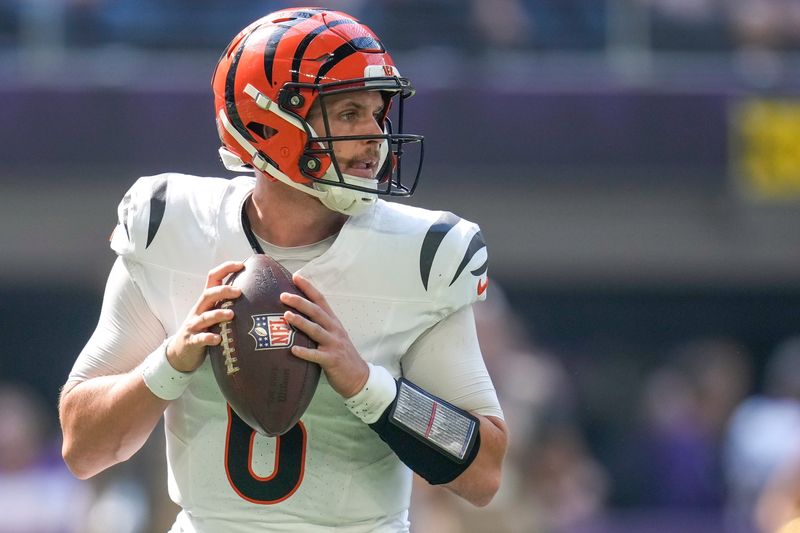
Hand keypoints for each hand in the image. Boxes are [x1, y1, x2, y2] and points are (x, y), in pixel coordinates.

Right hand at [166, 261, 243, 372]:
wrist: (180, 352)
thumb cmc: (204, 330)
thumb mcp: (213, 313)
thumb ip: (228, 304)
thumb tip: (256, 294)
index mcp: (206, 301)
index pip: (213, 278)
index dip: (225, 269)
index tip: (241, 264)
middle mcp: (199, 310)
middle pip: (208, 295)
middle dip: (223, 291)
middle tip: (239, 291)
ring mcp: (194, 325)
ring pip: (204, 317)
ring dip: (218, 314)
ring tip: (231, 314)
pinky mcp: (192, 341)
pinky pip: (200, 339)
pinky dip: (209, 338)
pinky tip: (218, 339)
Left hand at [280, 273, 368, 398]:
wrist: (359, 377)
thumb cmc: (341, 355)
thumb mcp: (334, 336)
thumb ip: (320, 325)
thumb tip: (297, 316)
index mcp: (333, 322)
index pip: (321, 300)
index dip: (308, 288)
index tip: (295, 277)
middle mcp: (334, 330)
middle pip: (316, 312)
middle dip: (300, 302)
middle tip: (283, 296)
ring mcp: (334, 344)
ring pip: (316, 330)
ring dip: (301, 322)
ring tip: (286, 316)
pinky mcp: (332, 360)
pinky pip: (316, 355)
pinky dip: (304, 352)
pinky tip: (292, 350)